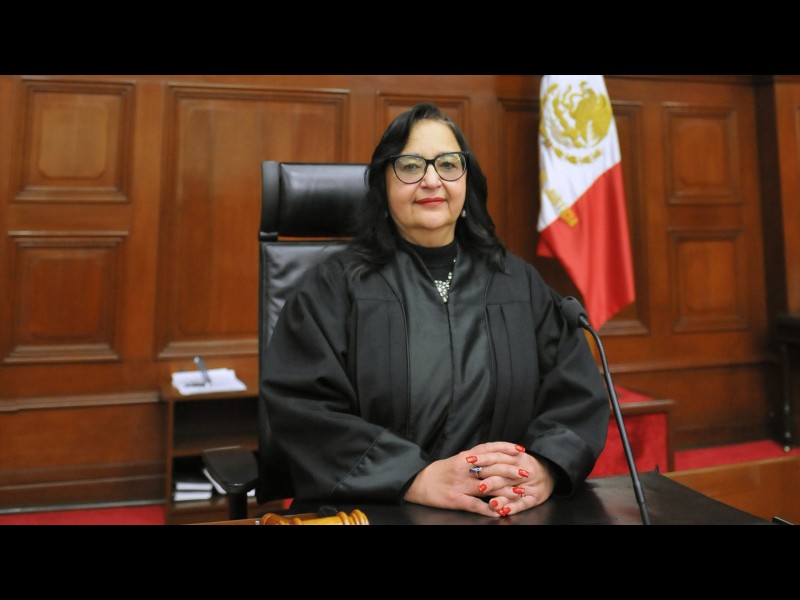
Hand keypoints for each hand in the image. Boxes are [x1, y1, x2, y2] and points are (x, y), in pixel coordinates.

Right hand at [404, 441, 552, 517]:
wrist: (418, 482)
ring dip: (506, 490)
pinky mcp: (456, 499)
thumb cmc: (440, 472)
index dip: (506, 448)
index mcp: (465, 457)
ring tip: (521, 493)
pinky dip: (488, 508)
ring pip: (488, 486)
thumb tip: (494, 455)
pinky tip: (499, 512)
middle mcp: (464, 468)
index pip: (489, 449)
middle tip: (527, 472)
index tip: (521, 450)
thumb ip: (475, 458)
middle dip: (511, 470)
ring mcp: (460, 484)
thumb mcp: (457, 460)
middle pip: (492, 467)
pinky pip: (475, 505)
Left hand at [466, 442, 555, 516]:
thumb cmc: (526, 465)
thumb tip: (474, 457)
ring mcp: (529, 485)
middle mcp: (523, 470)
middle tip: (479, 486)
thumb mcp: (514, 456)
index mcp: (516, 458)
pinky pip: (523, 504)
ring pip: (512, 491)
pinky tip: (504, 511)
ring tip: (491, 503)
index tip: (469, 460)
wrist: (550, 472)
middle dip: (490, 479)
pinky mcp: (534, 498)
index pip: (497, 457)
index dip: (483, 459)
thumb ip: (497, 457)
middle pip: (503, 474)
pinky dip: (513, 508)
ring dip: (501, 497)